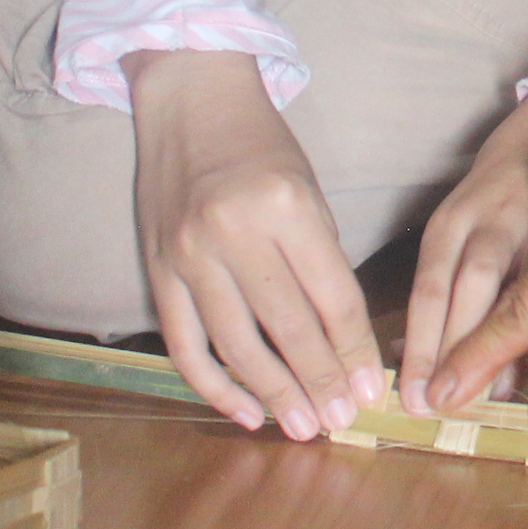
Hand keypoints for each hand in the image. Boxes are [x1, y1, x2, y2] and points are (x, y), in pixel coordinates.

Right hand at [127, 49, 383, 437]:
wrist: (189, 100)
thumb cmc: (262, 146)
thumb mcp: (308, 191)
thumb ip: (320, 260)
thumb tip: (342, 343)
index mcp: (287, 207)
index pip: (331, 299)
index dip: (354, 354)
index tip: (370, 393)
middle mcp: (234, 232)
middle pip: (287, 329)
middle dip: (319, 384)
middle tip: (341, 424)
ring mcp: (188, 255)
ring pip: (236, 346)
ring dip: (272, 395)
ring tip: (302, 428)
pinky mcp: (156, 271)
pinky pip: (185, 343)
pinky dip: (213, 385)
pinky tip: (243, 412)